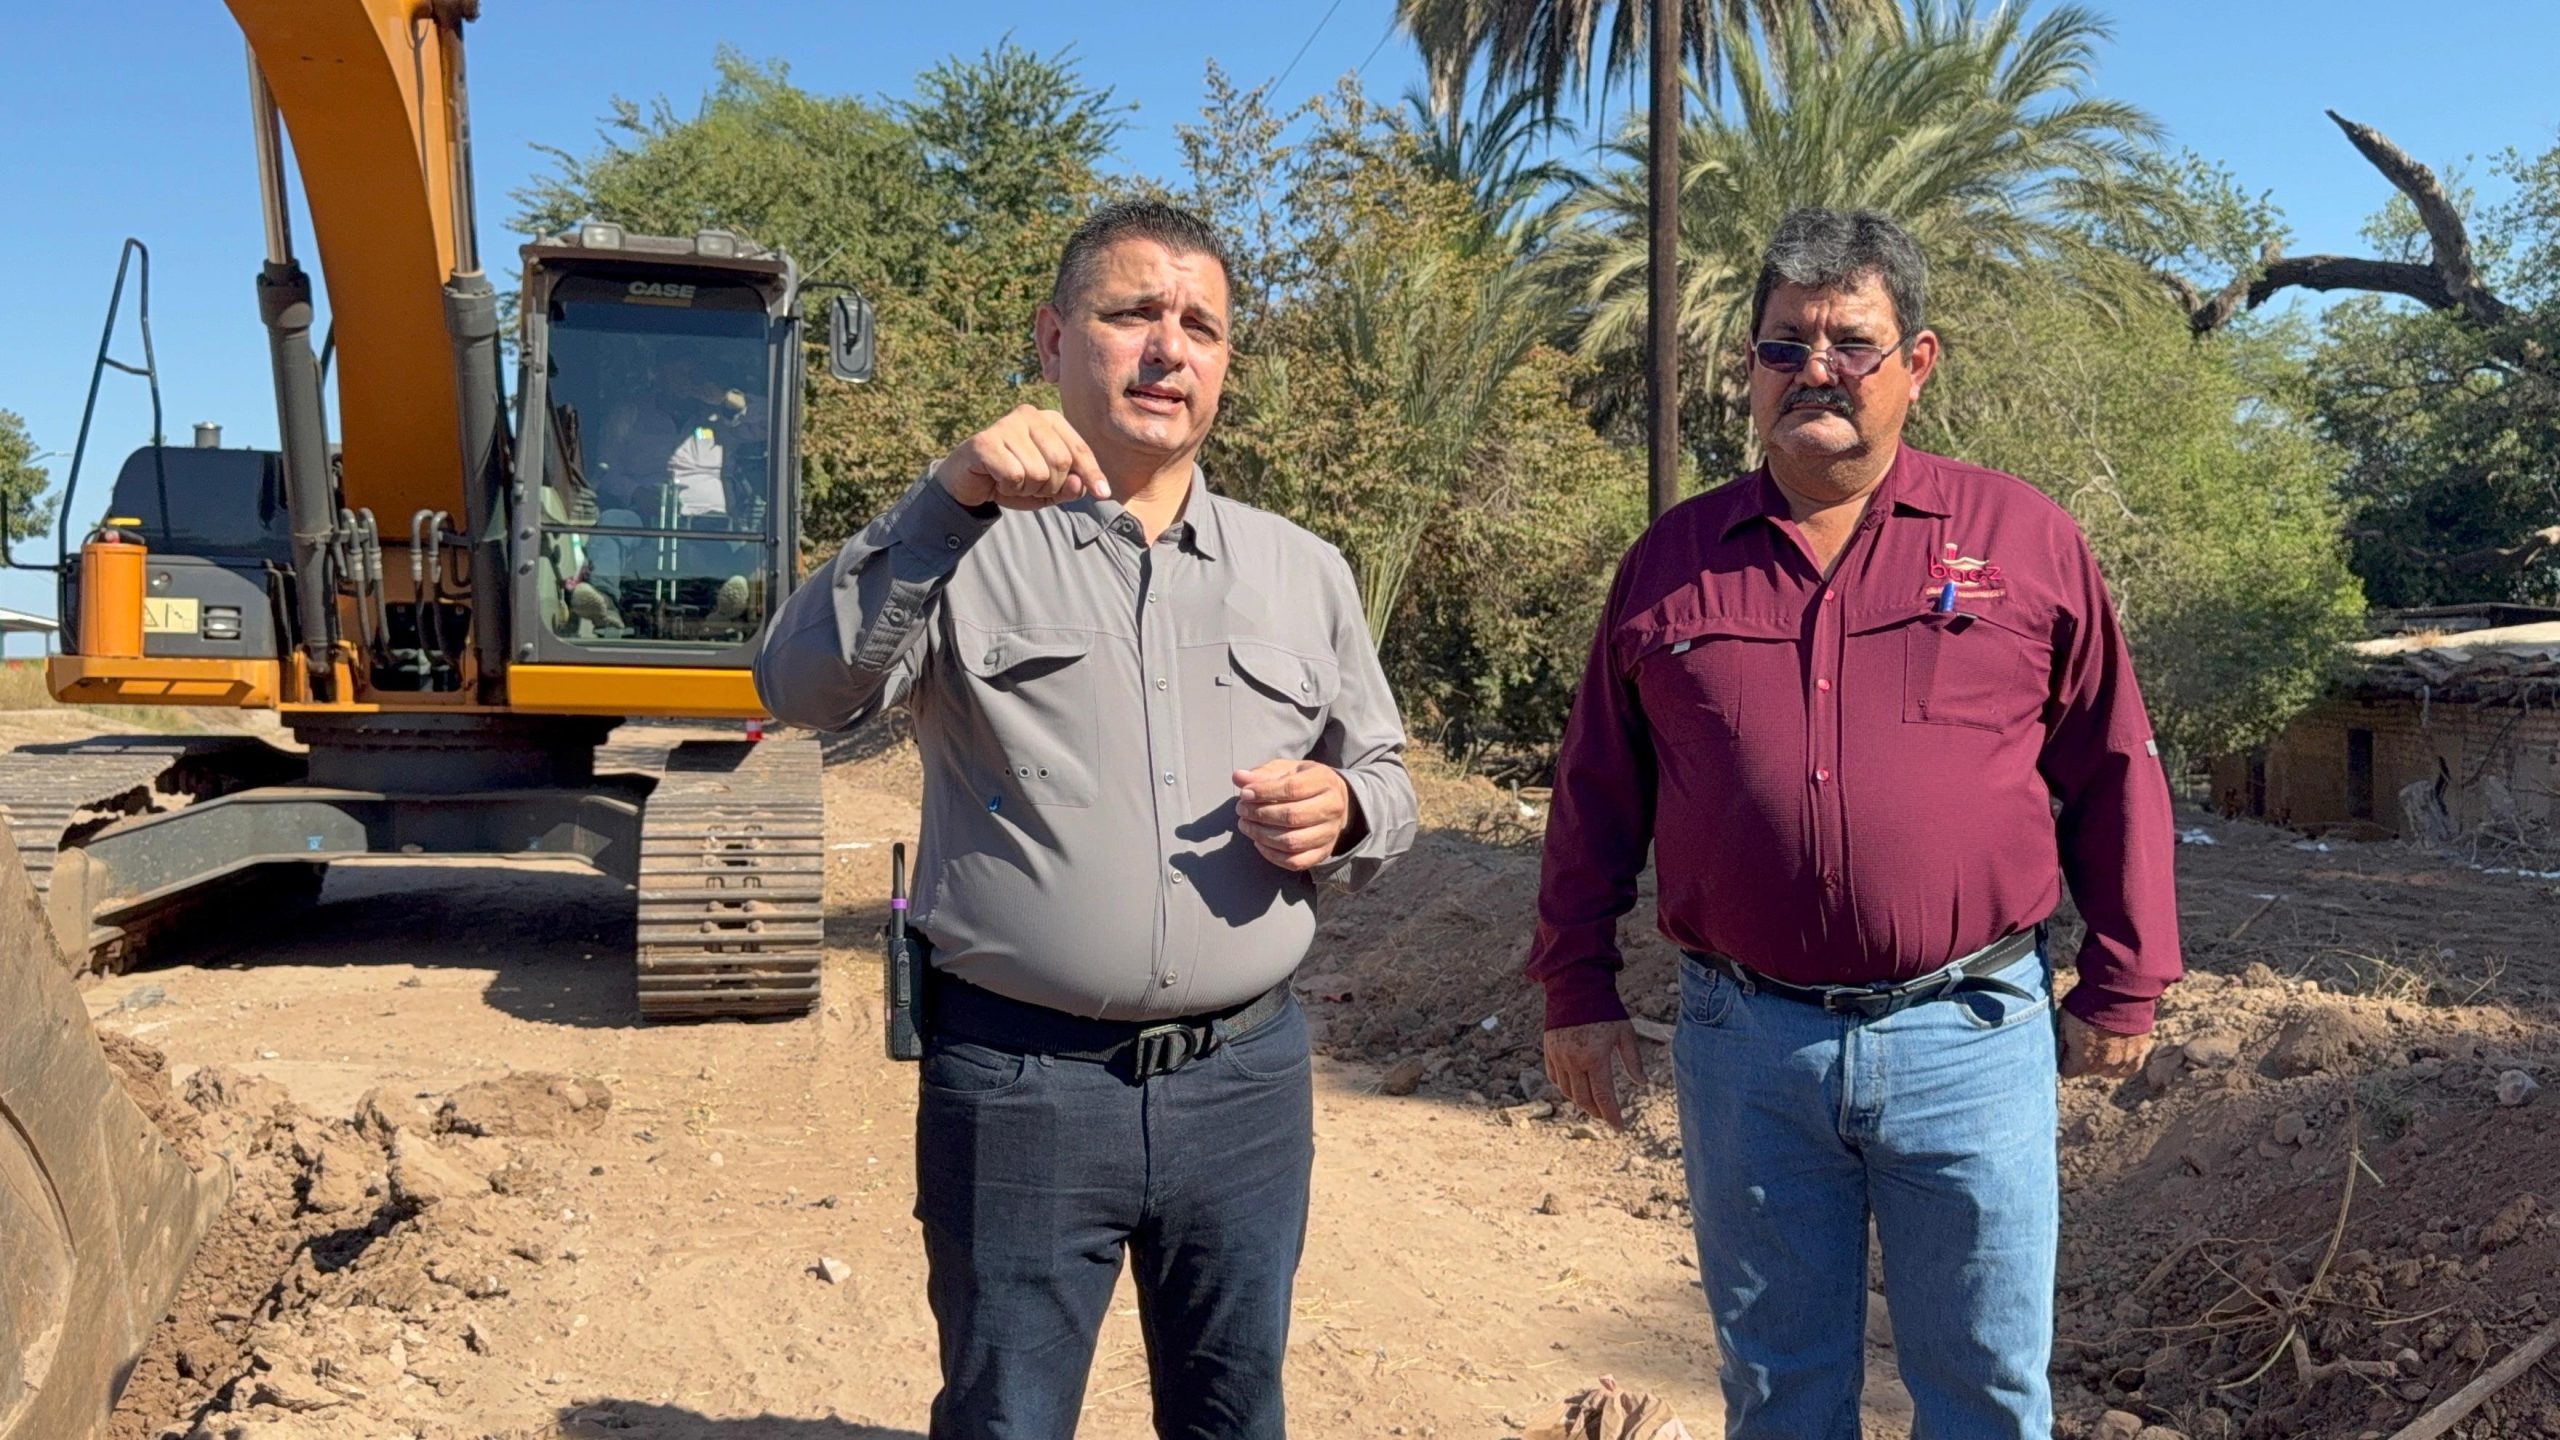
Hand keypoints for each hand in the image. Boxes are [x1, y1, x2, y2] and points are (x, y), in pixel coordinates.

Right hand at [937, 404, 1111, 509]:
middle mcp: (1029, 415)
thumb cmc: (1012, 480)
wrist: (968, 482)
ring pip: (1038, 473)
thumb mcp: (1047, 489)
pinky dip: (1008, 488)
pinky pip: (1014, 476)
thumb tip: (1080, 486)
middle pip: (1061, 463)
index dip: (1092, 474)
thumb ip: (1069, 488)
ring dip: (1026, 488)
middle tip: (1029, 486)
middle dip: (1050, 487)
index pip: (1079, 450)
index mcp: (1050, 420)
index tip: (1103, 495)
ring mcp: (1006, 425)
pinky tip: (996, 479)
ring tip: (1011, 481)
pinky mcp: (985, 441)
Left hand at [1233, 759, 1353, 871]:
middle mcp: (1332, 807)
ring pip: (1293, 842)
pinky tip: (1258, 843)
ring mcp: (1330, 833)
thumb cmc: (1303, 782)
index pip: (1293, 788)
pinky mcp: (1324, 852)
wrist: (1333, 800)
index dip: (1264, 792)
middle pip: (1292, 817)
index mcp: (1324, 780)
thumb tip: (1239, 777)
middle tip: (1241, 810)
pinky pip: (1295, 862)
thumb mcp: (1285, 770)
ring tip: (1245, 825)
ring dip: (1262, 835)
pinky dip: (1272, 855)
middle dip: (1260, 814)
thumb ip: (1262, 774)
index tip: (1244, 794)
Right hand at [1545, 1019, 1646, 1128]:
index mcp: (1595, 1058)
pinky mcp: (1549, 1050)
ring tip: (1594, 1103)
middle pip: (1584, 1099)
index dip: (1612, 1116)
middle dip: (1597, 1112)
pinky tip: (1575, 1088)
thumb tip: (1642, 1083)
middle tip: (1608, 1116)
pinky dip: (1565, 1088)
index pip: (1604, 1097)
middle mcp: (1574, 1061)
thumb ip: (1633, 1060)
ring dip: (1581, 1102)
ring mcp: (1559, 1057)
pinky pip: (1555, 1078)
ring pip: (1568, 1092)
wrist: (1576, 986)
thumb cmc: (1606, 1009)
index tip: (1620, 1127)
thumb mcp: (1625, 1033)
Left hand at [2058, 1009, 2151, 1079]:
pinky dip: (2123, 1062)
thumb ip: (2061, 1042)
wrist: (2117, 993)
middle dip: (2084, 1058)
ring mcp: (2123, 1060)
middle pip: (2089, 1071)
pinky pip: (2129, 1068)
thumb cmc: (2086, 1004)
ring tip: (2102, 1044)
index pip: (2068, 1071)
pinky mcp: (2139, 1052)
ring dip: (2103, 1062)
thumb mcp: (2062, 1021)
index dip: (2065, 1059)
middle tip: (2085, 1039)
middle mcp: (2103, 1065)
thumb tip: (2058, 1054)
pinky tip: (2118, 1052)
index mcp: (2082, 1060)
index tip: (2067, 1049)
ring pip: (2108, 1072)